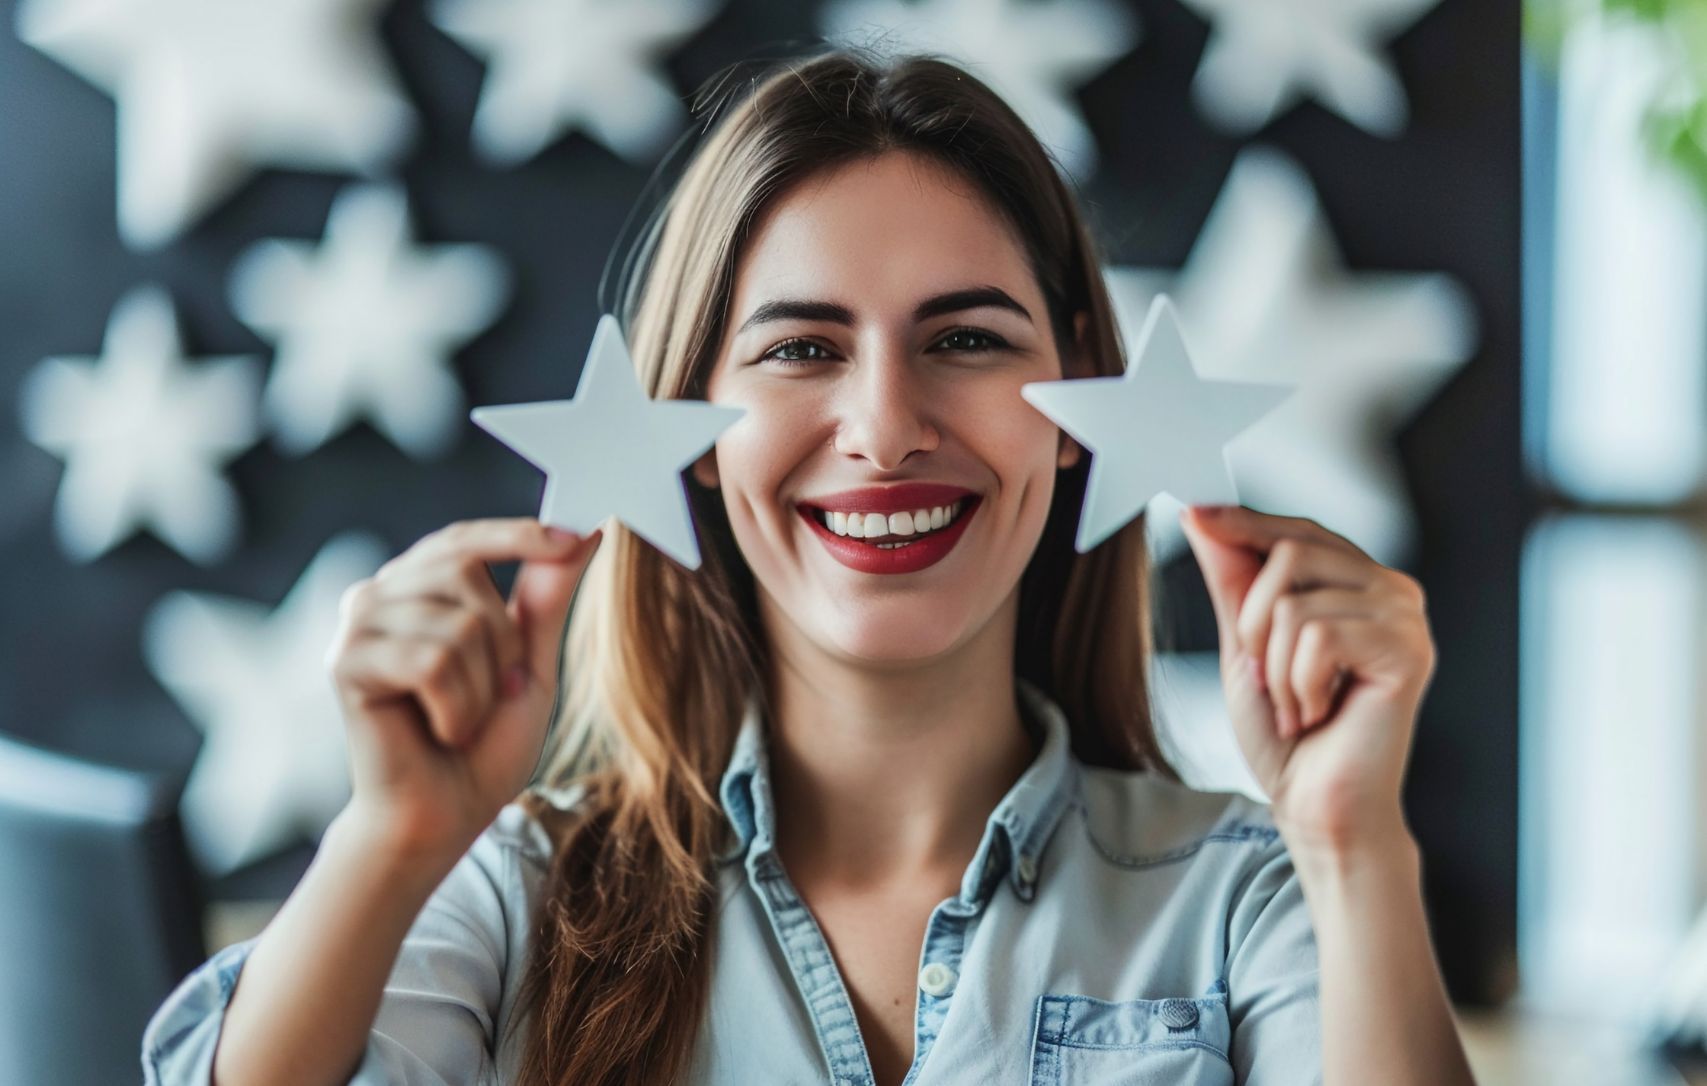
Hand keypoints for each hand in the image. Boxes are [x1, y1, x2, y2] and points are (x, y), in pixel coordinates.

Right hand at [326, 517, 602, 863]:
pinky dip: (457, 707)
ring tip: (460, 718)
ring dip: (481, 685)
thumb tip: (585, 531)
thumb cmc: (483, 745)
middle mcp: (378, 597)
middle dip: (502, 639)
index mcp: (417, 590)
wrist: (445, 816)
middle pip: (464, 570)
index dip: (517, 535)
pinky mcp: (345, 663)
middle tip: (493, 690)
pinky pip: (432, 662)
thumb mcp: (529, 662)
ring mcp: (357, 627)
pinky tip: (441, 730)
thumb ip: (546, 597)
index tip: (574, 538)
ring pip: (455, 624)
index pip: (463, 539)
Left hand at [1178, 505, 1435, 854]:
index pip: (1297, 532)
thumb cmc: (1288, 736)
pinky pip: (1318, 635)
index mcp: (1355, 585)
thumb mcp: (1244, 646)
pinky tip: (1319, 711)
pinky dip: (1299, 683)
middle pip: (1290, 551)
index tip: (1196, 514)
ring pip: (1295, 600)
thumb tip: (1206, 520)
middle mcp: (1389, 592)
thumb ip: (1233, 581)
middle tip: (1267, 676)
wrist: (1315, 805)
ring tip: (1298, 703)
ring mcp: (1405, 619)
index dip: (1243, 523)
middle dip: (1253, 622)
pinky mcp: (1408, 650)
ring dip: (1276, 667)